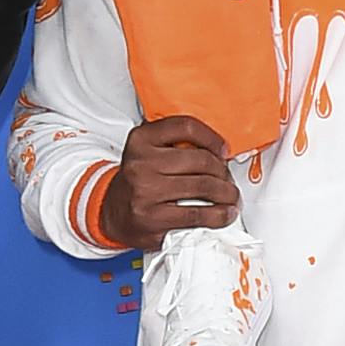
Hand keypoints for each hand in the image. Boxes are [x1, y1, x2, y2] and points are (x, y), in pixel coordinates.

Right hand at [99, 116, 240, 250]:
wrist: (113, 212)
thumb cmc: (140, 181)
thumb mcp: (148, 152)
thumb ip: (175, 143)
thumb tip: (219, 152)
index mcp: (141, 139)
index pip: (185, 127)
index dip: (212, 138)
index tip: (224, 151)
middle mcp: (141, 163)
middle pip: (200, 160)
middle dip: (223, 171)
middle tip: (228, 180)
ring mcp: (146, 191)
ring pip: (203, 186)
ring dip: (227, 193)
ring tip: (231, 197)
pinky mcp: (153, 218)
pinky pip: (197, 214)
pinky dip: (219, 215)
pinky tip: (225, 213)